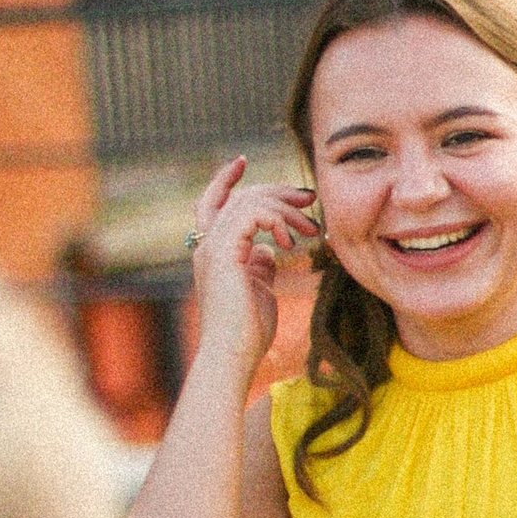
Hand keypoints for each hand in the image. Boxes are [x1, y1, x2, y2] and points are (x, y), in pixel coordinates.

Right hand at [186, 157, 320, 378]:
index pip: (214, 203)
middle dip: (277, 192)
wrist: (232, 356)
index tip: (242, 161)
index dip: (226, 180)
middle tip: (309, 199)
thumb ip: (260, 265)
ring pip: (248, 202)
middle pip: (239, 197)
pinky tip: (291, 242)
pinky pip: (251, 214)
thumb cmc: (247, 333)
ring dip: (285, 209)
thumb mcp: (259, 289)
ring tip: (309, 230)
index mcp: (213, 252)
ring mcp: (213, 248)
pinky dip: (275, 220)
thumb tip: (269, 250)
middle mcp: (207, 245)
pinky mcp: (224, 254)